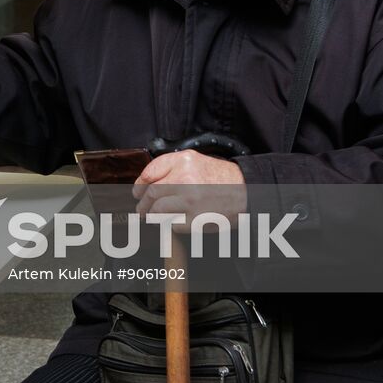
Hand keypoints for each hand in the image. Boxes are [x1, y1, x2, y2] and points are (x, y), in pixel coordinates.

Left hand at [132, 151, 246, 225]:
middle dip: (142, 203)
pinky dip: (167, 224)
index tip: (137, 191)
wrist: (245, 191)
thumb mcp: (193, 159)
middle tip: (140, 208)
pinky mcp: (196, 220)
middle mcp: (186, 179)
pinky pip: (172, 224)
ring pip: (158, 210)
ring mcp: (191, 201)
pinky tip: (169, 222)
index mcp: (184, 161)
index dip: (139, 185)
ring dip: (151, 215)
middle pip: (152, 194)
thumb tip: (145, 181)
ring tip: (150, 216)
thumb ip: (169, 165)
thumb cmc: (218, 176)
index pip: (150, 173)